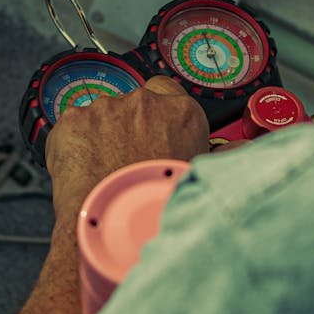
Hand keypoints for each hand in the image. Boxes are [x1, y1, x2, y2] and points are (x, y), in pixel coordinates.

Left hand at [45, 76, 210, 222]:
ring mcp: (105, 108)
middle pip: (133, 104)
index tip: (152, 129)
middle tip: (127, 158)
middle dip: (129, 126)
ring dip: (101, 134)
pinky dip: (74, 143)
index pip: (167, 90)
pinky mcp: (73, 119)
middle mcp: (144, 102)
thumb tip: (241, 148)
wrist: (114, 224)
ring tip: (103, 169)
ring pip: (102, 115)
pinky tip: (81, 169)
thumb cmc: (157, 206)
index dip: (157, 112)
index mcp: (181, 112)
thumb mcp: (200, 176)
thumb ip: (220, 155)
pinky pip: (72, 126)